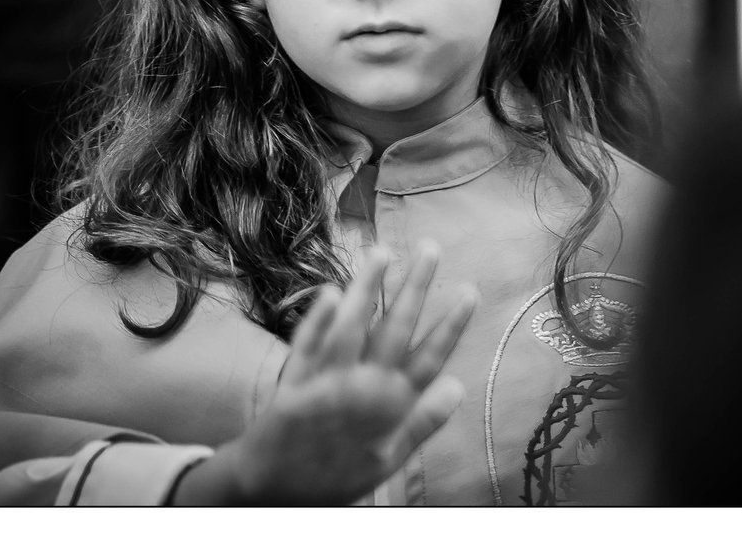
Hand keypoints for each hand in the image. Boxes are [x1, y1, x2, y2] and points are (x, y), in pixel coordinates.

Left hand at [176, 242, 475, 504]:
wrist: (273, 493)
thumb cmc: (334, 476)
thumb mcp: (388, 461)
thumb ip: (422, 423)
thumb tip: (458, 387)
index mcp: (388, 408)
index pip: (428, 358)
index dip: (450, 324)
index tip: (469, 291)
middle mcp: (360, 391)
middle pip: (394, 331)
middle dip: (414, 287)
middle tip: (430, 249)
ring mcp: (325, 385)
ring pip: (351, 329)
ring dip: (368, 289)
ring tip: (383, 251)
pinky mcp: (291, 383)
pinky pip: (306, 346)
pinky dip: (318, 319)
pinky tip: (332, 290)